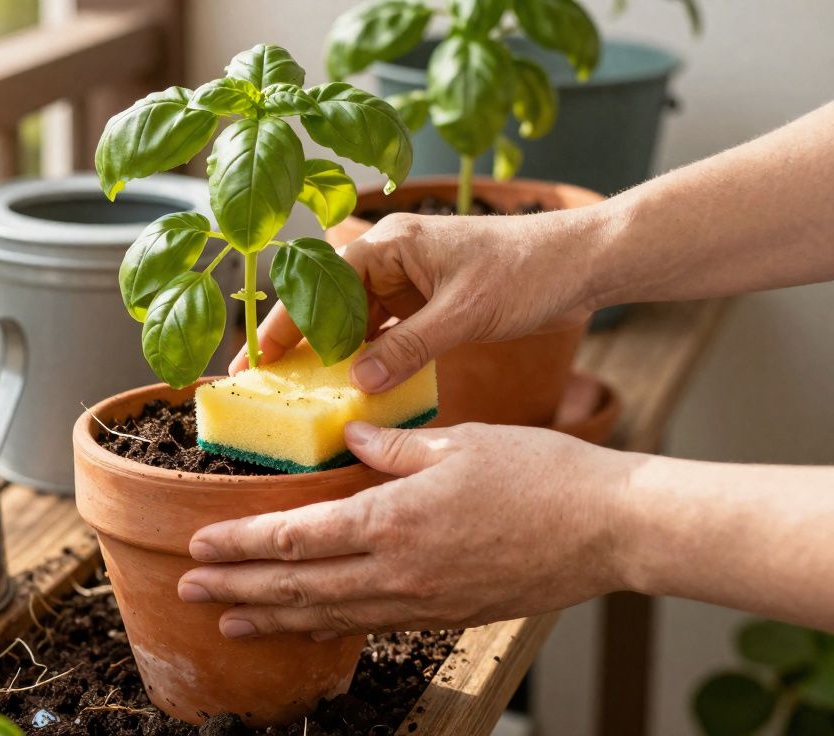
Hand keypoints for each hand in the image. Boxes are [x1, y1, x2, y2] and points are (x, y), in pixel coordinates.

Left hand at [178, 421, 633, 637]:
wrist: (610, 530)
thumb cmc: (541, 475)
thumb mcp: (459, 442)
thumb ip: (394, 447)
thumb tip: (352, 438)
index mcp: (392, 520)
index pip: (295, 538)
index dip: (240, 546)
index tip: (198, 546)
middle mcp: (397, 571)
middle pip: (297, 586)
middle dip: (237, 590)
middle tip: (190, 590)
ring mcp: (421, 602)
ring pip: (329, 616)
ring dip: (273, 619)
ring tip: (230, 622)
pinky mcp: (447, 617)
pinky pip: (371, 626)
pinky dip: (329, 628)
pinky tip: (308, 626)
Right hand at [232, 211, 597, 391]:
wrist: (584, 264)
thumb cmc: (528, 270)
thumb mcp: (464, 313)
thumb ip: (408, 348)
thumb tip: (358, 383)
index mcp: (392, 243)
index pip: (321, 282)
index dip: (286, 321)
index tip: (258, 358)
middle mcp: (393, 258)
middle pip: (329, 301)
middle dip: (299, 340)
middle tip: (264, 381)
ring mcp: (411, 281)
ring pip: (356, 320)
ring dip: (334, 353)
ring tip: (303, 390)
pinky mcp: (429, 303)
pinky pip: (387, 332)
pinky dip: (371, 357)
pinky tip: (356, 387)